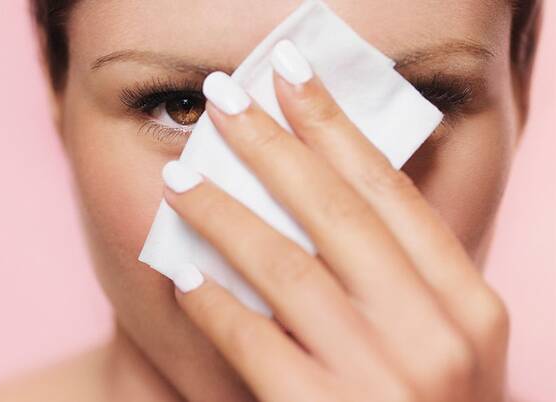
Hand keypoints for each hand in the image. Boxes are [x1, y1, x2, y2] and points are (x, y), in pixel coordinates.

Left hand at [161, 41, 509, 401]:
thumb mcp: (439, 343)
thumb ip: (396, 277)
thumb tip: (316, 194)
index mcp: (468, 307)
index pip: (390, 191)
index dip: (336, 126)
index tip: (294, 78)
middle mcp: (435, 336)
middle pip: (336, 211)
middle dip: (272, 145)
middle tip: (226, 99)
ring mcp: (383, 380)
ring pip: (285, 266)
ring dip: (224, 213)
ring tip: (182, 179)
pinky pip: (251, 341)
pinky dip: (211, 302)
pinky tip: (183, 274)